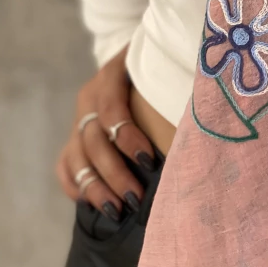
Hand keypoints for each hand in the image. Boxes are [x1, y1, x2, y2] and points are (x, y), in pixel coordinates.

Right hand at [56, 45, 159, 220]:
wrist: (136, 56)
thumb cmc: (160, 64)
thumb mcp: (164, 65)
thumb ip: (174, 83)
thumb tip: (201, 117)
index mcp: (110, 76)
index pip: (111, 110)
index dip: (127, 138)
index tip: (149, 161)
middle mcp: (89, 99)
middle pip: (93, 141)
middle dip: (114, 173)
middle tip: (135, 198)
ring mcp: (78, 120)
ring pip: (76, 158)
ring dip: (95, 188)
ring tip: (115, 210)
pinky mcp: (73, 138)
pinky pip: (65, 166)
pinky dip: (76, 186)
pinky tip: (92, 205)